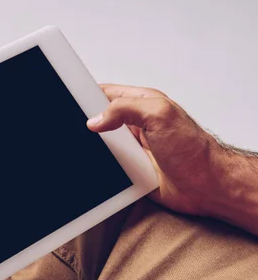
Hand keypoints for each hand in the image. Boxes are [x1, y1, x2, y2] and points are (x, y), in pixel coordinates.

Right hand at [87, 84, 224, 216]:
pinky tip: (102, 170)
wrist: (207, 186)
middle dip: (88, 126)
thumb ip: (125, 110)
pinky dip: (102, 170)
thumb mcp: (160, 115)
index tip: (71, 102)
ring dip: (95, 151)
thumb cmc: (194, 149)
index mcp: (141, 103)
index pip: (105, 93)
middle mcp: (134, 124)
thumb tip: (95, 119)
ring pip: (100, 146)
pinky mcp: (130, 170)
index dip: (87, 95)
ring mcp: (131, 148)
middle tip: (79, 131)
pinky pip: (107, 168)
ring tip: (90, 152)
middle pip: (98, 120)